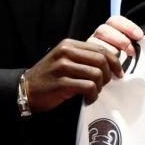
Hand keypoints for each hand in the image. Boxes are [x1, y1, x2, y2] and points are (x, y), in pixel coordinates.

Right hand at [25, 16, 143, 112]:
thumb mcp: (65, 60)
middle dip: (109, 74)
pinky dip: (93, 95)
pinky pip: (88, 87)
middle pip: (101, 60)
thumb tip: (111, 61)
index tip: (118, 73)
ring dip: (100, 87)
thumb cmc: (49, 77)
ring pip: (96, 73)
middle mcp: (66, 52)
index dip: (114, 61)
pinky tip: (88, 99)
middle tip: (105, 84)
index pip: (100, 49)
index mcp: (69, 44)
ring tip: (94, 92)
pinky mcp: (61, 83)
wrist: (26, 90)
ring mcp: (62, 67)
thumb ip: (83, 57)